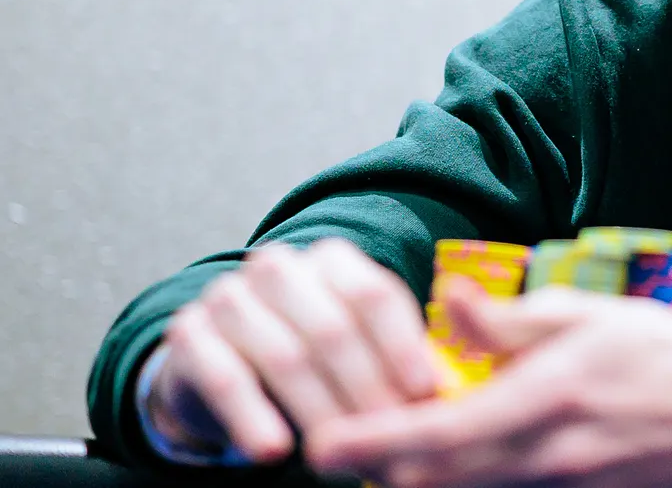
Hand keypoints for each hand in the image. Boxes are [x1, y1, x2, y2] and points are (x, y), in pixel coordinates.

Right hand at [147, 238, 438, 462]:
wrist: (219, 365)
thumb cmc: (310, 355)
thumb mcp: (355, 345)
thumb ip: (393, 358)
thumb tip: (439, 395)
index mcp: (329, 258)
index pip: (373, 295)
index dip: (402, 346)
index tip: (424, 394)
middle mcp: (278, 267)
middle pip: (333, 329)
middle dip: (366, 389)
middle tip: (388, 437)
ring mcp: (229, 296)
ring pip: (286, 356)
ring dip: (319, 411)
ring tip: (342, 454)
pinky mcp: (188, 333)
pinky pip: (226, 377)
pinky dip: (254, 417)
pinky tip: (274, 452)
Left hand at [304, 282, 671, 487]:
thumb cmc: (664, 351)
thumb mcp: (586, 314)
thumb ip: (509, 319)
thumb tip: (448, 304)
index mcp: (542, 403)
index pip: (431, 438)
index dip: (368, 445)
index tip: (322, 442)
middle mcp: (544, 462)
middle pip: (434, 485)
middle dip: (384, 470)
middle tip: (348, 443)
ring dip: (426, 476)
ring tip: (403, 445)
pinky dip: (471, 481)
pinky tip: (470, 452)